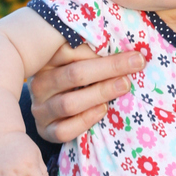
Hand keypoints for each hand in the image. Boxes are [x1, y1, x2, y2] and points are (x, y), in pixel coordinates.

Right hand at [29, 42, 144, 143]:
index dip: (100, 46)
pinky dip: (86, 120)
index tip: (128, 46)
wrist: (61, 108)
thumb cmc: (81, 74)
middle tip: (136, 63)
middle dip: (109, 68)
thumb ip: (98, 49)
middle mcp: (39, 83)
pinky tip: (103, 110)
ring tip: (124, 85)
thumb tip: (128, 45)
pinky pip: (63, 130)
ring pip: (68, 103)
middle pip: (74, 74)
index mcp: (47, 59)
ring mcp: (40, 109)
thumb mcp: (84, 58)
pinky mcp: (45, 131)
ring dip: (100, 93)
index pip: (69, 50)